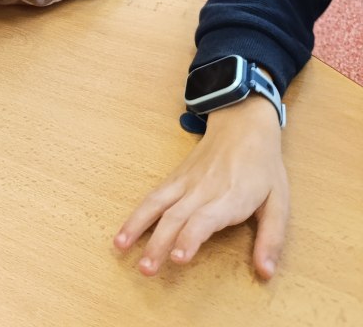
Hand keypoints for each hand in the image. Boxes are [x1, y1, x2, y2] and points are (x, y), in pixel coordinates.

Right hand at [114, 95, 287, 278]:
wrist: (242, 125)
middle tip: (146, 270)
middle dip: (157, 244)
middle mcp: (202, 190)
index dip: (189, 238)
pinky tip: (123, 232)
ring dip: (136, 227)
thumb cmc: (263, 167)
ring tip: (120, 247)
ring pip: (156, 205)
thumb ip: (272, 239)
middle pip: (175, 218)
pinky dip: (135, 215)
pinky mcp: (174, 179)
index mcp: (230, 197)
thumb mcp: (279, 202)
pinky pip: (152, 197)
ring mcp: (184, 183)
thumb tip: (266, 272)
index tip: (177, 258)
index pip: (204, 219)